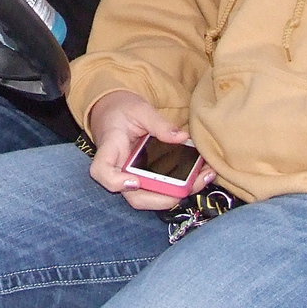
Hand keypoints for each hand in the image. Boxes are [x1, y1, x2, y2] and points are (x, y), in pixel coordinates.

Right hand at [86, 90, 213, 210]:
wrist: (113, 112)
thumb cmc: (121, 110)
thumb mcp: (139, 109)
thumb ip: (159, 123)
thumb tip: (181, 137)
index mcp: (111, 149)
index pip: (102, 171)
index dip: (116, 182)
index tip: (135, 181)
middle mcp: (119, 170)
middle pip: (134, 197)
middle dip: (164, 198)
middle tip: (190, 185)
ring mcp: (131, 177)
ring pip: (151, 198)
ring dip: (178, 194)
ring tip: (204, 177)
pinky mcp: (144, 178)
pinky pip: (160, 189)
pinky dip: (181, 186)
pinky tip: (201, 174)